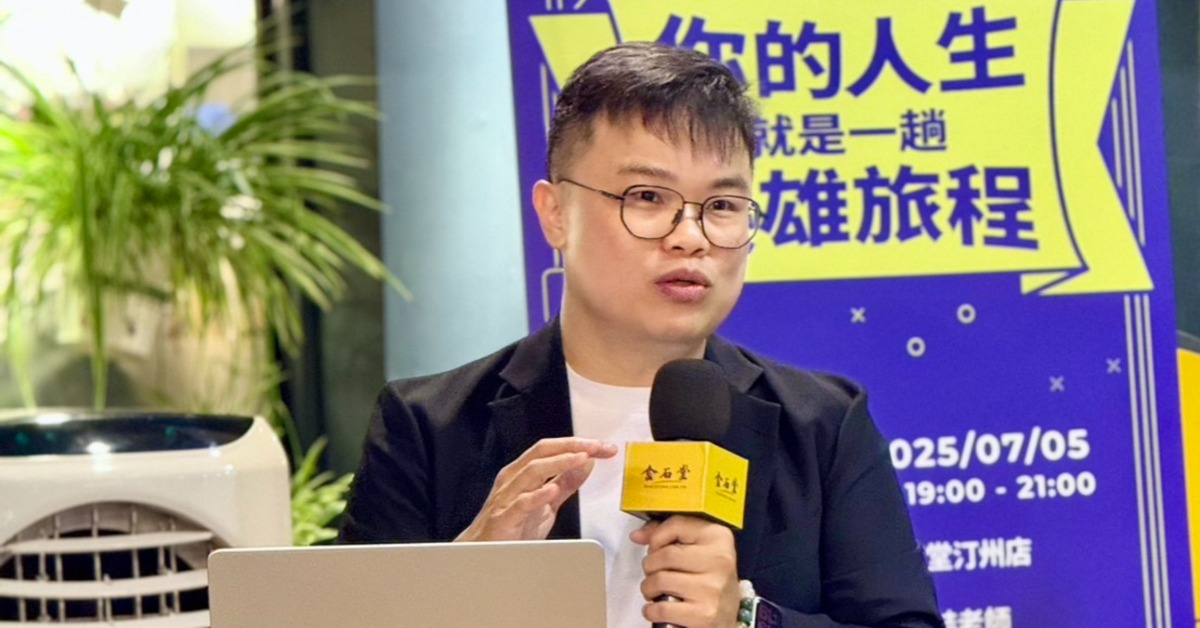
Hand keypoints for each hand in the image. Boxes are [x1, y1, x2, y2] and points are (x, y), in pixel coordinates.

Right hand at [456, 437, 616, 541]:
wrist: (486, 556)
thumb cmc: (513, 528)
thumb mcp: (547, 503)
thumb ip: (566, 483)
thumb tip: (586, 462)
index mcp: (524, 472)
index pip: (552, 450)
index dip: (578, 444)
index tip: (603, 447)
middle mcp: (514, 479)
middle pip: (542, 452)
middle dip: (572, 446)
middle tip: (597, 446)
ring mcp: (507, 497)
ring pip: (531, 472)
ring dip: (558, 463)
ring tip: (580, 458)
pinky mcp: (504, 519)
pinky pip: (520, 504)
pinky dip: (537, 495)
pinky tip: (551, 491)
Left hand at [631, 515, 740, 627]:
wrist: (728, 614)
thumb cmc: (709, 578)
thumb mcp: (698, 549)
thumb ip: (668, 534)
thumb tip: (637, 535)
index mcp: (718, 537)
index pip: (676, 525)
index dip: (656, 537)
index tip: (654, 547)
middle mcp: (719, 560)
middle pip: (665, 555)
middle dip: (650, 565)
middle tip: (654, 572)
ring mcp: (712, 589)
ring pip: (660, 580)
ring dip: (648, 588)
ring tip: (655, 590)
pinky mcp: (704, 615)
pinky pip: (661, 608)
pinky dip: (652, 610)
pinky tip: (658, 608)